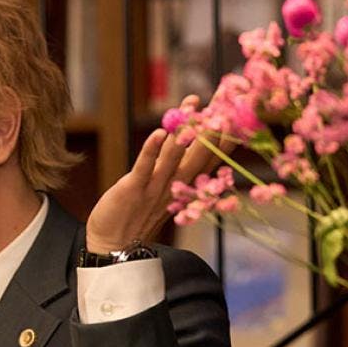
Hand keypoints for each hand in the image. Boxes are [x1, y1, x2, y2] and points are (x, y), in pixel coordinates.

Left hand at [86, 95, 228, 252]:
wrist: (112, 245)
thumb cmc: (136, 216)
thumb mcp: (164, 194)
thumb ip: (177, 171)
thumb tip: (189, 144)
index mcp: (185, 189)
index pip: (210, 161)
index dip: (224, 138)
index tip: (235, 113)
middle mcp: (174, 188)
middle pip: (199, 156)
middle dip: (212, 128)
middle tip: (224, 101)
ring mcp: (155, 188)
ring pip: (174, 157)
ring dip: (185, 130)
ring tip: (194, 104)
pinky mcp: (133, 189)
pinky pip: (145, 167)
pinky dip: (152, 149)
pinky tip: (159, 131)